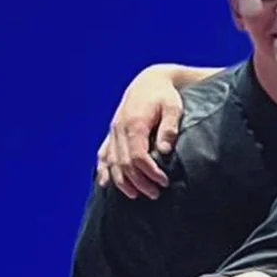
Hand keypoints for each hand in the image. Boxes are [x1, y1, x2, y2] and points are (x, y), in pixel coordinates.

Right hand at [96, 70, 183, 197]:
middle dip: (138, 182)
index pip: (137, 155)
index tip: (164, 182)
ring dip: (122, 181)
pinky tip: (105, 184)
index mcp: (134, 123)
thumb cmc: (165, 96)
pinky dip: (103, 169)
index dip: (149, 172)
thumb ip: (169, 128)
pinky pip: (103, 153)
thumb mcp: (173, 108)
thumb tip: (164, 151)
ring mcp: (114, 131)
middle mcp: (120, 129)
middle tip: (155, 194)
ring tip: (135, 196)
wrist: (150, 81)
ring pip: (111, 161)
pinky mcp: (113, 133)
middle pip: (124, 163)